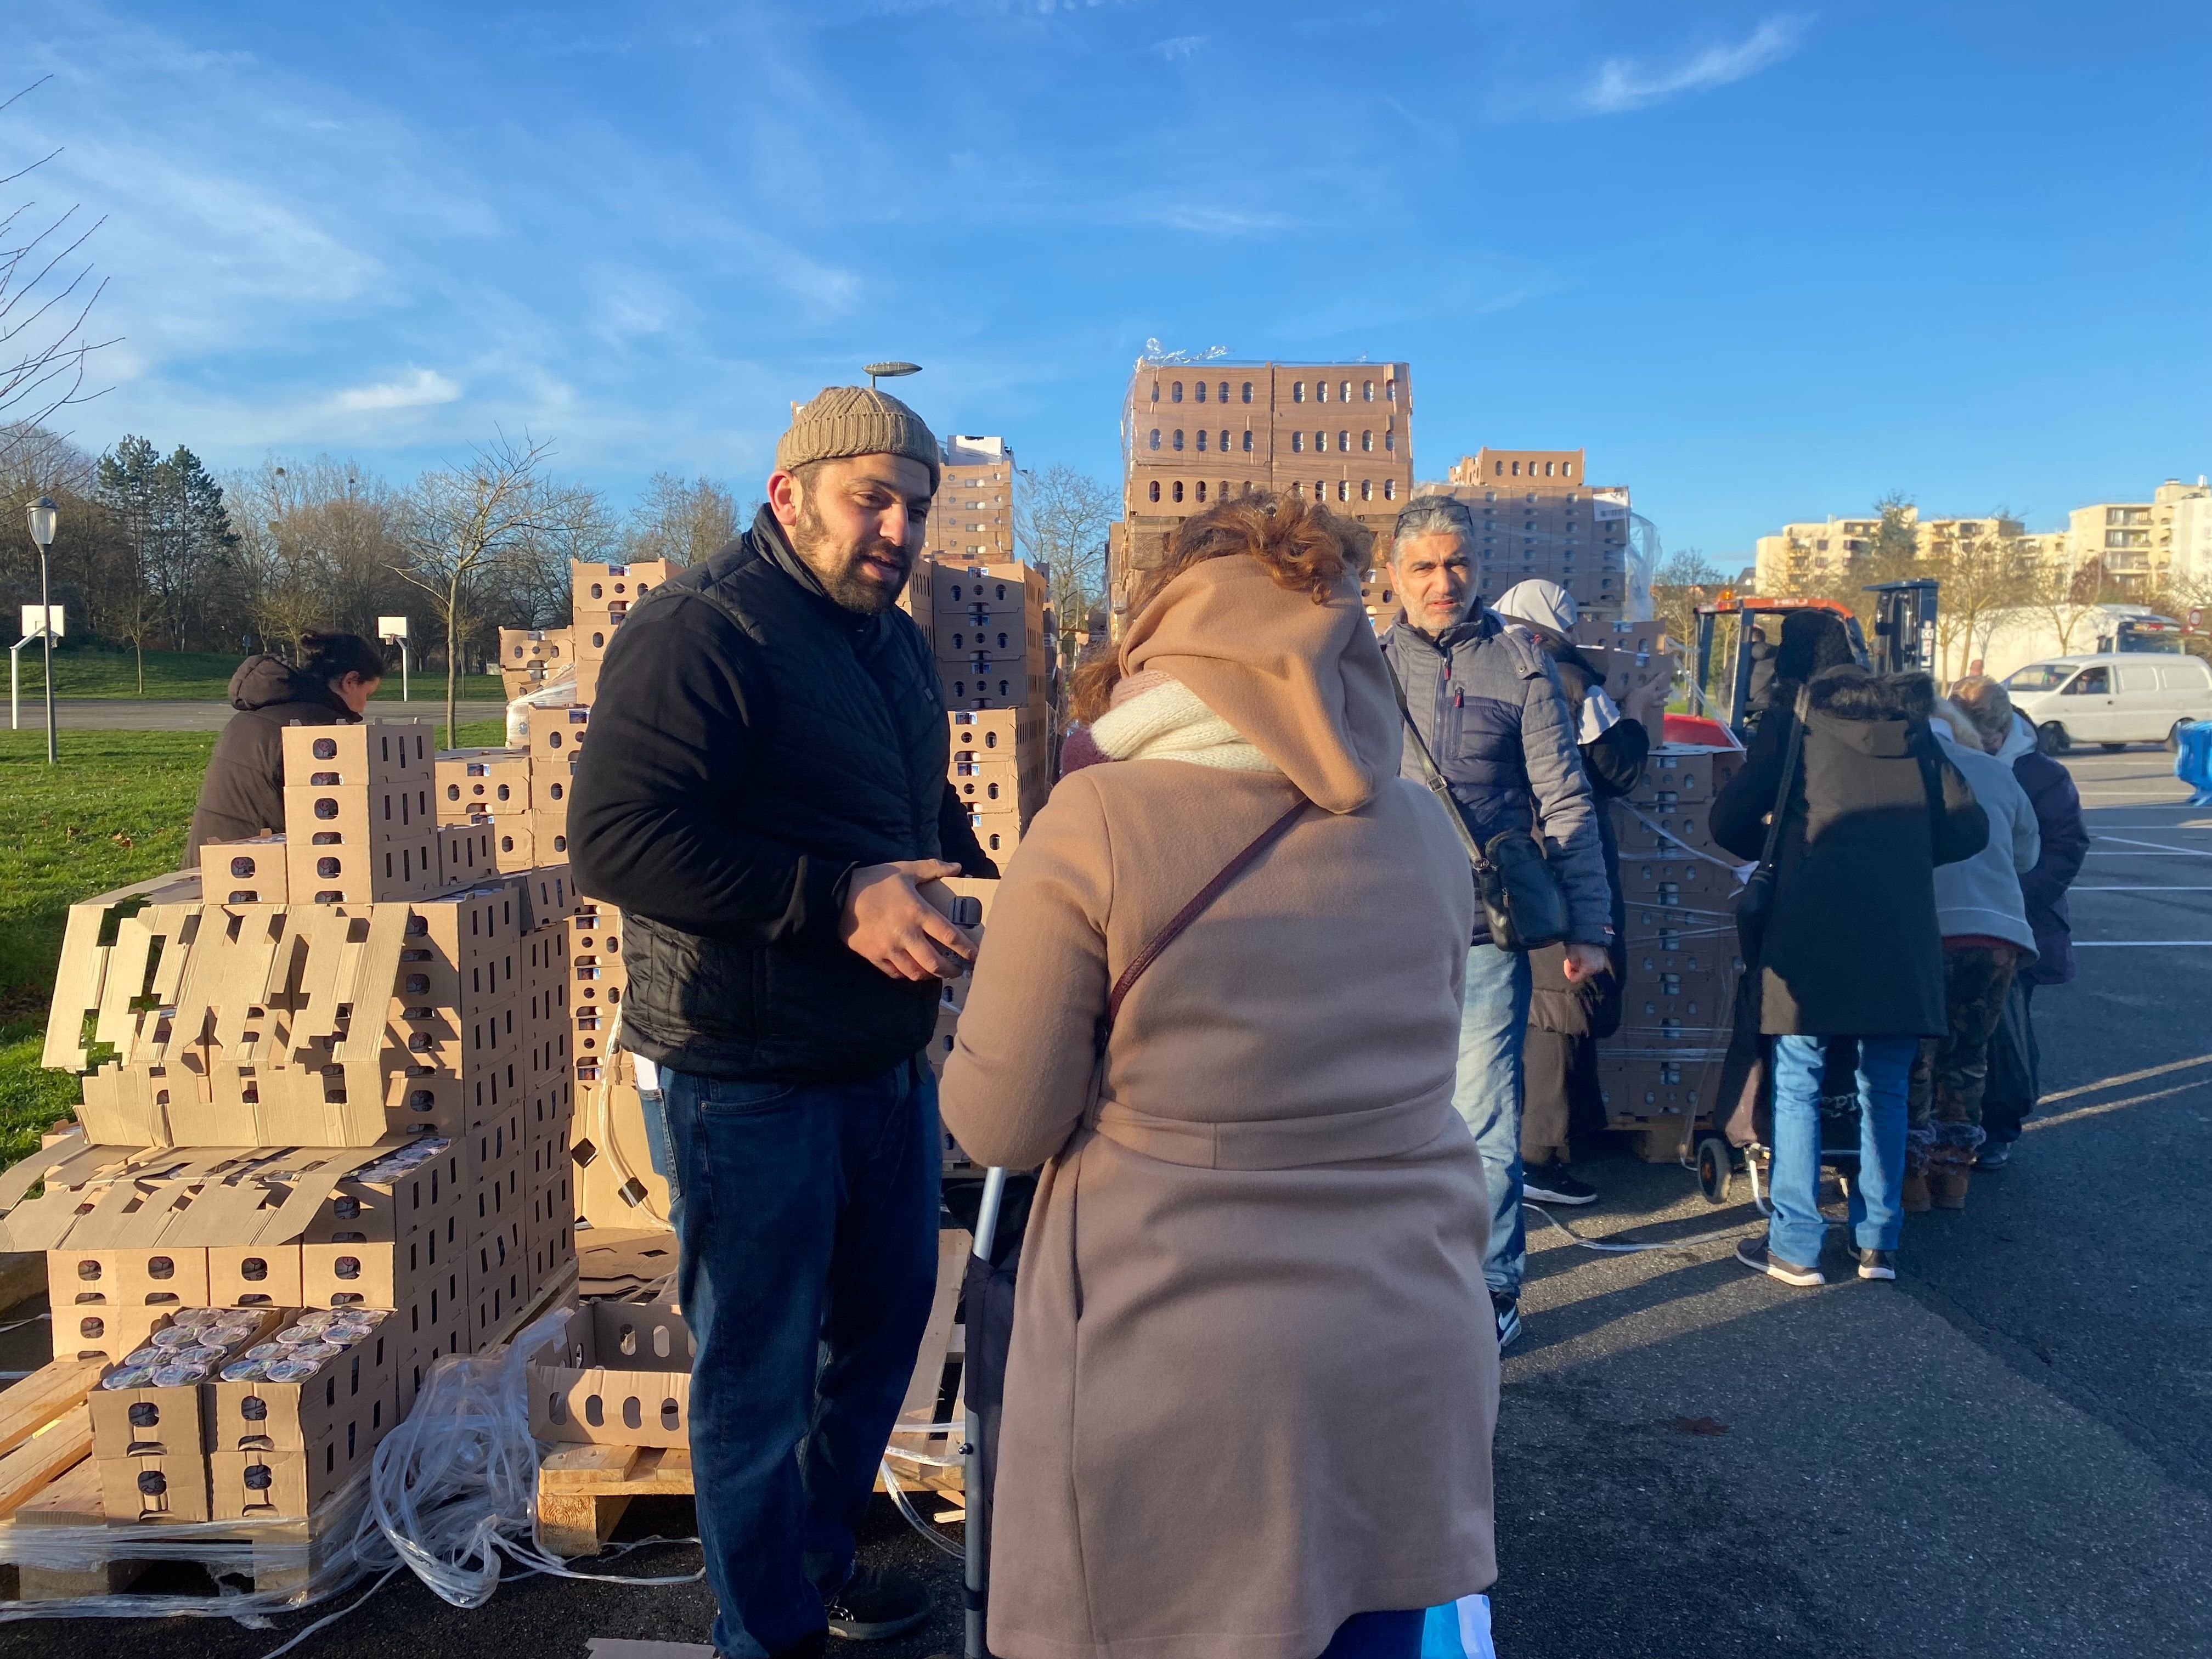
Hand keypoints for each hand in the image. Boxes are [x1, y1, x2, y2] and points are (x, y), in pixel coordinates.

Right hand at [840, 859, 978, 981]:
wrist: (838, 893)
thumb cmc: (875, 880)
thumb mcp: (905, 869)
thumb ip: (932, 868)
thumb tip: (957, 866)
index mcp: (918, 913)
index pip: (950, 936)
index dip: (967, 949)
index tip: (977, 957)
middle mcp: (906, 934)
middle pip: (935, 963)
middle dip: (951, 971)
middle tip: (959, 971)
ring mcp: (889, 949)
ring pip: (916, 973)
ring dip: (930, 976)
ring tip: (937, 973)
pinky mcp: (873, 956)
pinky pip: (895, 973)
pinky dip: (907, 974)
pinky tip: (913, 970)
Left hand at [1561, 942, 1609, 982]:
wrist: (1590, 928)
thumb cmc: (1579, 941)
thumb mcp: (1570, 955)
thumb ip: (1571, 966)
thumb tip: (1574, 968)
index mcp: (1590, 969)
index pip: (1576, 979)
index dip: (1568, 972)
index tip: (1566, 963)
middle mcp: (1598, 968)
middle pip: (1583, 974)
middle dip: (1576, 968)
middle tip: (1571, 959)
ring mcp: (1602, 962)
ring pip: (1588, 968)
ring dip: (1581, 964)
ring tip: (1577, 954)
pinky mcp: (1604, 955)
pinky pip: (1594, 962)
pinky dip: (1587, 959)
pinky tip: (1583, 952)